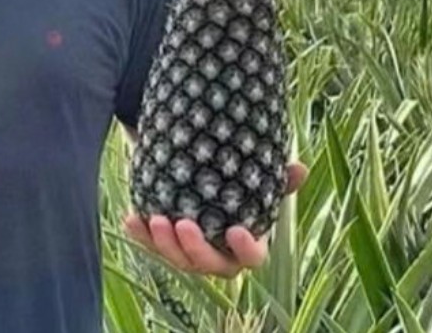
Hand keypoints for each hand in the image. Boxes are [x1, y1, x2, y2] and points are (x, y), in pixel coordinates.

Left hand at [122, 162, 307, 277]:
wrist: (199, 180)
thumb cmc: (234, 187)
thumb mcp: (254, 179)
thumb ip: (277, 178)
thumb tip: (300, 167)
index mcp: (245, 245)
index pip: (252, 257)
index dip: (245, 249)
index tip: (236, 231)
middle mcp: (218, 256)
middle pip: (209, 264)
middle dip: (195, 248)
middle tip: (184, 224)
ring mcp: (189, 254)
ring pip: (178, 260)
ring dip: (165, 244)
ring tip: (156, 219)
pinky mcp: (163, 245)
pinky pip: (151, 246)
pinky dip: (141, 234)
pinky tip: (131, 219)